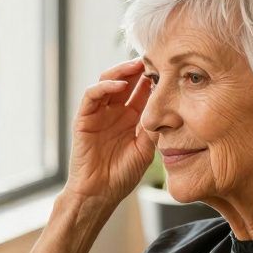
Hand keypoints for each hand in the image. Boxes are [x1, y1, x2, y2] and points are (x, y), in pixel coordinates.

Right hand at [64, 58, 155, 206]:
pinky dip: (104, 86)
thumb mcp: (146, 149)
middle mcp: (115, 111)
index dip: (153, 78)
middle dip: (138, 68)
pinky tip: (119, 85)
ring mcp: (99, 113)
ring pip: (107, 81)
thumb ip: (153, 128)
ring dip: (121, 71)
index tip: (168, 67)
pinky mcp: (84, 118)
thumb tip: (169, 105)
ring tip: (137, 65)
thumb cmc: (122, 175)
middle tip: (153, 58)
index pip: (142, 90)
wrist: (99, 193)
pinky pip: (91, 95)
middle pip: (126, 80)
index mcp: (131, 118)